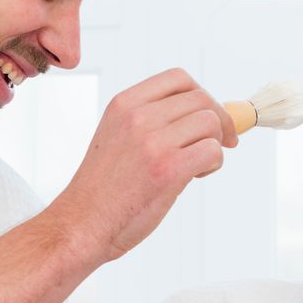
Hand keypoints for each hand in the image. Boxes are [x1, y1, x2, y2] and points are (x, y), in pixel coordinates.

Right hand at [50, 69, 237, 261]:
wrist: (82, 223)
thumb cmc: (103, 189)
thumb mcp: (116, 136)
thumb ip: (150, 121)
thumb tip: (203, 115)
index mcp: (124, 104)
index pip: (178, 78)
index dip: (202, 94)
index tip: (208, 114)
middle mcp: (138, 116)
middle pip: (201, 99)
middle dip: (218, 120)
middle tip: (219, 143)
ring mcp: (153, 141)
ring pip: (211, 123)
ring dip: (215, 144)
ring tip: (197, 165)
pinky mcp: (168, 169)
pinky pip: (212, 151)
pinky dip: (214, 163)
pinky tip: (195, 176)